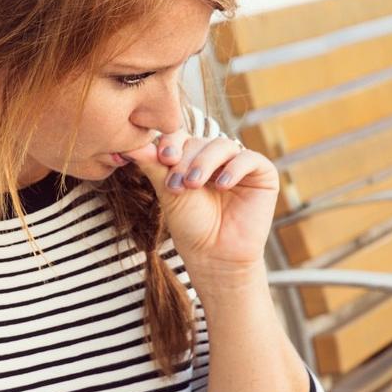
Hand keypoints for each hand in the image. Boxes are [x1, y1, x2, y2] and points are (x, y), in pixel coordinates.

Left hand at [123, 129, 279, 276]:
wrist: (215, 255)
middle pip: (199, 141)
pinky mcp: (262, 173)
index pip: (180, 136)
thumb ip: (153, 166)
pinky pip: (249, 159)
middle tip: (177, 184)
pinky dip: (234, 169)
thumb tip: (129, 145)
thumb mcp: (168, 193)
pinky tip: (223, 185)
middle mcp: (215, 156)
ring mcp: (238, 162)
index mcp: (191, 156)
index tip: (162, 158)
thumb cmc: (190, 225)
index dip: (171, 142)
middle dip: (185, 160)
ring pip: (222, 146)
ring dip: (205, 163)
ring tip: (193, 185)